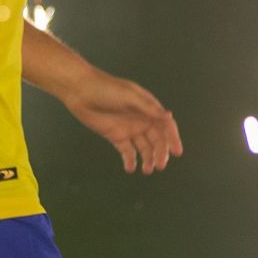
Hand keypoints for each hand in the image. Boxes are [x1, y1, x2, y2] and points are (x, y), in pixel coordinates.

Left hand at [63, 72, 181, 173]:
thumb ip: (148, 108)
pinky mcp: (116, 136)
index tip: (177, 152)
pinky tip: (130, 168)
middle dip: (160, 153)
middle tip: (160, 166)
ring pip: (144, 148)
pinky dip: (130, 161)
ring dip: (148, 159)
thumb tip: (169, 115)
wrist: (80, 90)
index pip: (166, 125)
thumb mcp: (129, 96)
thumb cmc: (106, 87)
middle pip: (157, 140)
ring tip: (147, 170)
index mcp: (148, 107)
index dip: (173, 138)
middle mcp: (141, 119)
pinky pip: (127, 152)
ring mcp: (129, 128)